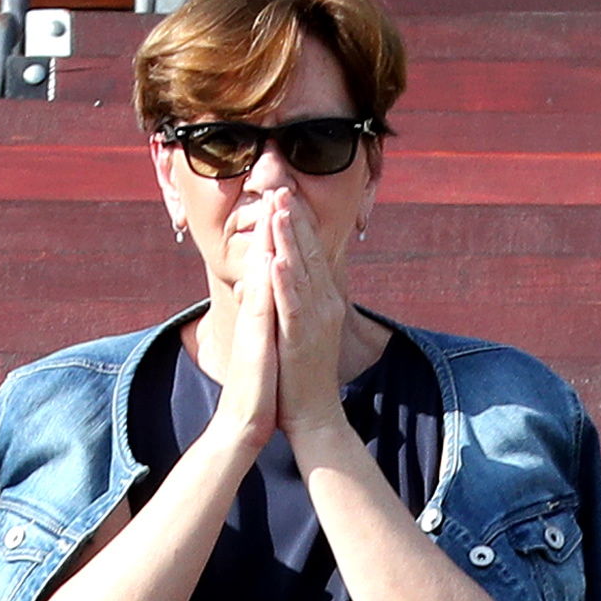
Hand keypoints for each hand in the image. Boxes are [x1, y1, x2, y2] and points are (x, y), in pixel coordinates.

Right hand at [200, 215, 285, 456]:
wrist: (245, 423)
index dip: (275, 234)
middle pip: (265, 260)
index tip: (282, 202)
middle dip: (273, 224)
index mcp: (262, 311)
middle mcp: (257, 313)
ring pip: (263, 276)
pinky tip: (272, 258)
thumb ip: (267, 316)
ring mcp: (256, 326)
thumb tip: (270, 294)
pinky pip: (265, 307)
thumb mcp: (266, 343)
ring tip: (273, 207)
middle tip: (277, 187)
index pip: (269, 265)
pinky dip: (269, 281)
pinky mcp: (258, 343)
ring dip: (269, 240)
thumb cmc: (260, 387)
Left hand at [263, 196, 350, 441]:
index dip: (298, 222)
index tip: (285, 194)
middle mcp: (324, 304)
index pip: (311, 252)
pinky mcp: (300, 339)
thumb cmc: (304, 374)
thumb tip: (288, 274)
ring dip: (290, 239)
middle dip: (294, 218)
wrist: (315, 415)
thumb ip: (298, 299)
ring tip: (279, 209)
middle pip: (308, 253)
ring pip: (301, 271)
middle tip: (281, 186)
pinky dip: (284, 281)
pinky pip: (292, 305)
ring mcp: (314, 321)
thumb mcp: (303, 328)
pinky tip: (276, 259)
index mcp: (324, 300)